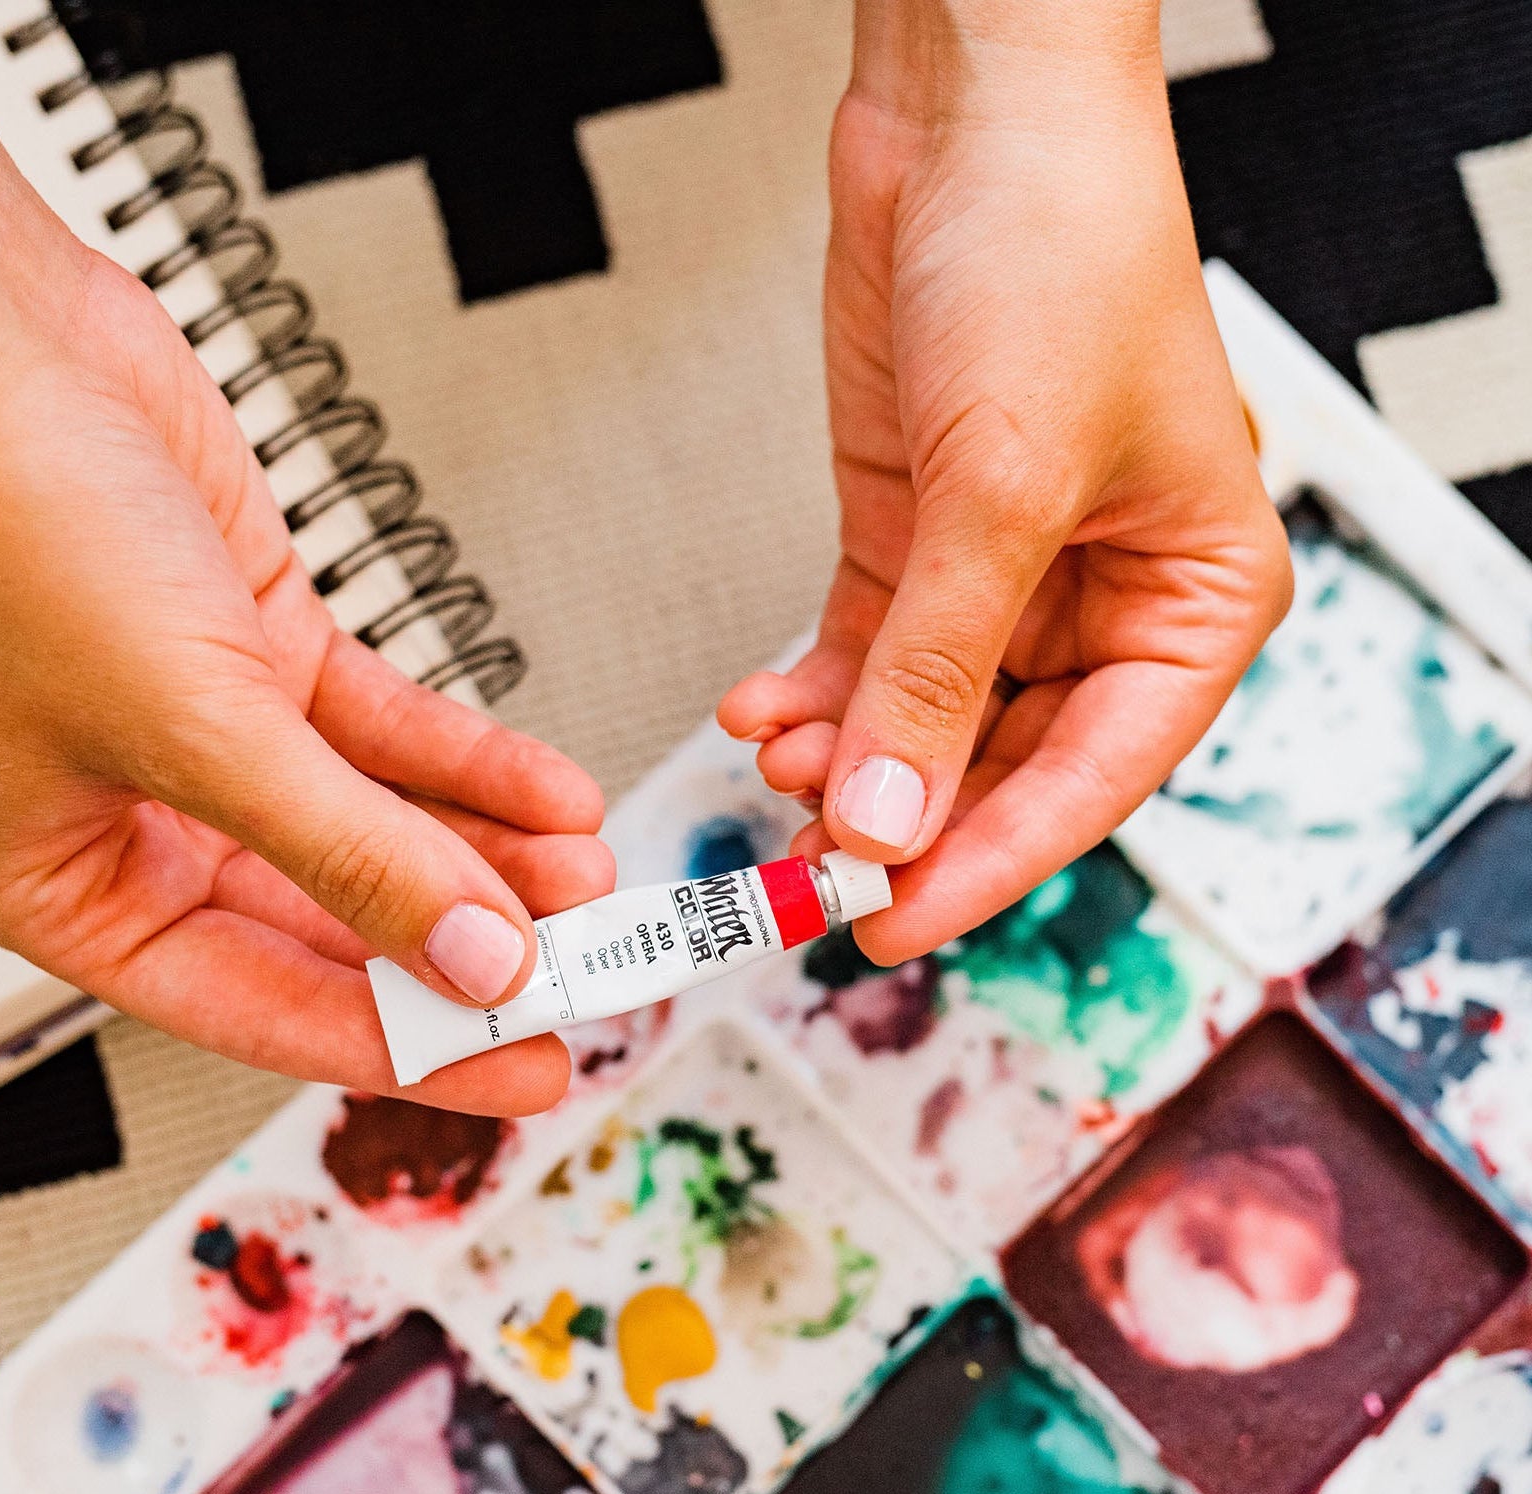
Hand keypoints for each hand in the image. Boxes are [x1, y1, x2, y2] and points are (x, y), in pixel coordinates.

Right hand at [0, 0, 609, 1113]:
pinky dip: (472, 766)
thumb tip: (476, 960)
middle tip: (584, 964)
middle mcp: (147, 830)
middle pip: (341, 925)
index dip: (415, 1044)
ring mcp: (214, 744)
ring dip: (490, 853)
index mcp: (78, 895)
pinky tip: (553, 795)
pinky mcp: (264, 660)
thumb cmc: (9, 529)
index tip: (530, 1061)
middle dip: (470, 939)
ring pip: (378, 831)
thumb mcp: (201, 731)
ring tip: (589, 874)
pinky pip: (389, 740)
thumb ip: (353, 860)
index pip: (274, 1010)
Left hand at [719, 0, 1291, 963]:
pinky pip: (867, 657)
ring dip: (841, 757)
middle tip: (807, 867)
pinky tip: (758, 711)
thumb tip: (885, 821)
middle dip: (899, 813)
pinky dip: (812, 694)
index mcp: (1196, 598)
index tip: (897, 922)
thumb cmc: (1058, 253)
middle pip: (1001, 765)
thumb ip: (940, 672)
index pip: (1096, 777)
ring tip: (771, 764)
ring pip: (922, 722)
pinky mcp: (919, 541)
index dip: (992, 861)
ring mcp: (1004, 577)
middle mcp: (1106, 601)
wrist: (974, 111)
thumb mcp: (1002, 489)